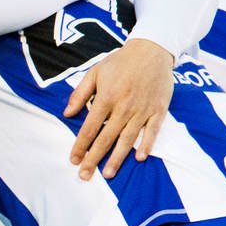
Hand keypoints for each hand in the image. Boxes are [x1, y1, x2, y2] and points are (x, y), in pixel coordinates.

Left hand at [64, 38, 174, 178]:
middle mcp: (124, 107)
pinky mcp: (158, 110)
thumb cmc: (121, 61)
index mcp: (106, 98)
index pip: (89, 127)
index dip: (80, 145)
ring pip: (127, 139)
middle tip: (84, 175)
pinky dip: (147, 145)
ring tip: (108, 174)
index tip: (73, 160)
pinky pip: (152, 131)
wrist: (152, 50)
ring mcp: (142, 110)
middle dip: (94, 159)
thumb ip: (80, 93)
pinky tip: (140, 158)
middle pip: (106, 138)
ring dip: (117, 158)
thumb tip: (67, 113)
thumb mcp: (95, 72)